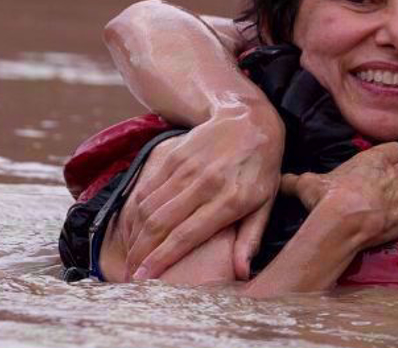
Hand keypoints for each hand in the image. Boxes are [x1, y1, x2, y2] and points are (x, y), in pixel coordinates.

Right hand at [121, 103, 283, 280]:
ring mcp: (185, 169)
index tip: (144, 277)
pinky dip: (137, 212)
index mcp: (229, 200)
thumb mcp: (266, 203)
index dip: (162, 258)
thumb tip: (240, 274)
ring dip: (136, 235)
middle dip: (142, 252)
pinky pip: (148, 189)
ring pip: (150, 207)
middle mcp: (204, 184)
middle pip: (161, 223)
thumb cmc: (261, 168)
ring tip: (131, 256)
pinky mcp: (172, 157)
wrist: (248, 119)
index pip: (187, 235)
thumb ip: (250, 239)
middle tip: (131, 274)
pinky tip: (134, 229)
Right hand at [282, 142, 397, 249]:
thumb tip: (281, 180)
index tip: (387, 165)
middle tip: (396, 185)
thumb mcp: (308, 184)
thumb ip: (297, 181)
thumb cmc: (327, 198)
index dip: (394, 157)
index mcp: (374, 159)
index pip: (397, 149)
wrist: (343, 222)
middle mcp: (395, 172)